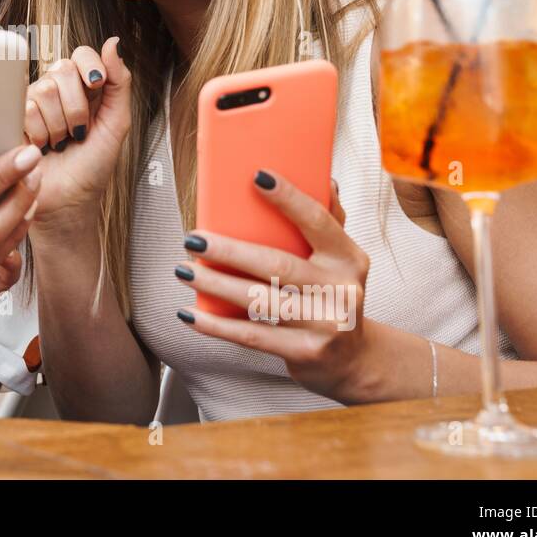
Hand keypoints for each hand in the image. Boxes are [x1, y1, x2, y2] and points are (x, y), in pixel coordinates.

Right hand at [24, 36, 131, 224]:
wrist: (68, 202)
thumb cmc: (93, 166)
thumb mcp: (116, 123)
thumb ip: (119, 82)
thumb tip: (113, 42)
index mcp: (83, 88)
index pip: (82, 54)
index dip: (89, 66)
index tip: (96, 87)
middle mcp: (56, 91)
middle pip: (62, 69)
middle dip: (77, 106)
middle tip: (78, 132)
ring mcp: (32, 104)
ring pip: (43, 89)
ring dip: (58, 124)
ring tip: (59, 143)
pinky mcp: (12, 119)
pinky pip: (25, 108)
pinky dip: (40, 132)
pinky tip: (41, 147)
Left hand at [174, 174, 377, 403]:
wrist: (353, 359)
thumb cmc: (332, 294)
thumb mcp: (340, 259)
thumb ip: (329, 220)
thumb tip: (322, 177)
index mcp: (348, 257)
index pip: (317, 221)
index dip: (289, 198)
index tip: (256, 177)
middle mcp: (342, 290)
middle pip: (277, 265)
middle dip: (229, 251)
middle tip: (193, 240)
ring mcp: (325, 324)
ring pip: (259, 301)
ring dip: (215, 286)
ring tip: (184, 271)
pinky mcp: (305, 353)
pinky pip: (252, 336)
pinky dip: (216, 326)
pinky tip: (190, 314)